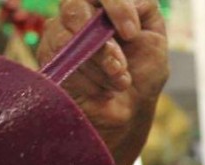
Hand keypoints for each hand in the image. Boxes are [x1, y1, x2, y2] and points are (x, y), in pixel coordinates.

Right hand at [39, 0, 167, 164]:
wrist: (127, 113)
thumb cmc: (141, 76)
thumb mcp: (156, 40)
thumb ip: (146, 10)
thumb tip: (130, 0)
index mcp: (106, 4)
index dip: (117, 6)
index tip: (132, 34)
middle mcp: (80, 12)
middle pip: (75, 6)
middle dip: (103, 44)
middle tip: (119, 67)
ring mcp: (60, 32)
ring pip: (68, 35)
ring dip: (97, 64)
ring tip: (117, 82)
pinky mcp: (48, 56)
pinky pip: (59, 57)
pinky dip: (86, 77)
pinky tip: (100, 90)